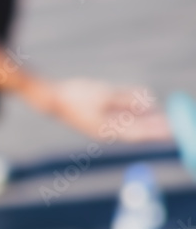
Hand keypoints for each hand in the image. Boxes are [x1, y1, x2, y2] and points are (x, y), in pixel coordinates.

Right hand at [44, 78, 172, 142]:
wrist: (52, 100)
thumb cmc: (76, 96)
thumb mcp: (105, 94)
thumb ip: (128, 99)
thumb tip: (150, 105)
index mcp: (108, 129)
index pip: (139, 134)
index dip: (157, 132)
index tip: (173, 130)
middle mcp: (108, 131)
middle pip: (138, 132)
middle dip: (156, 128)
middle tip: (175, 126)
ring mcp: (103, 126)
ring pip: (132, 126)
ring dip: (148, 122)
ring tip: (165, 119)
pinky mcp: (100, 120)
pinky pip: (123, 120)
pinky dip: (137, 116)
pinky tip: (146, 109)